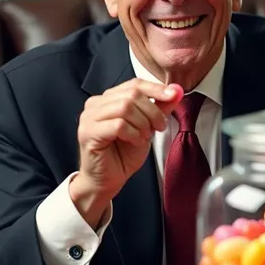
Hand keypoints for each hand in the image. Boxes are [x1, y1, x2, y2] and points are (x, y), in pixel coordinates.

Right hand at [69, 79, 182, 227]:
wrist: (107, 181)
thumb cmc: (122, 155)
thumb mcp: (146, 128)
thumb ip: (159, 108)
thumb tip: (176, 91)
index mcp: (108, 99)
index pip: (134, 84)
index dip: (156, 88)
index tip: (173, 95)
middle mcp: (95, 104)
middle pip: (131, 95)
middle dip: (152, 111)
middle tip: (158, 127)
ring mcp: (89, 117)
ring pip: (125, 108)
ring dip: (142, 123)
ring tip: (144, 136)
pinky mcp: (88, 133)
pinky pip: (118, 125)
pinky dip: (133, 133)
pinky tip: (135, 141)